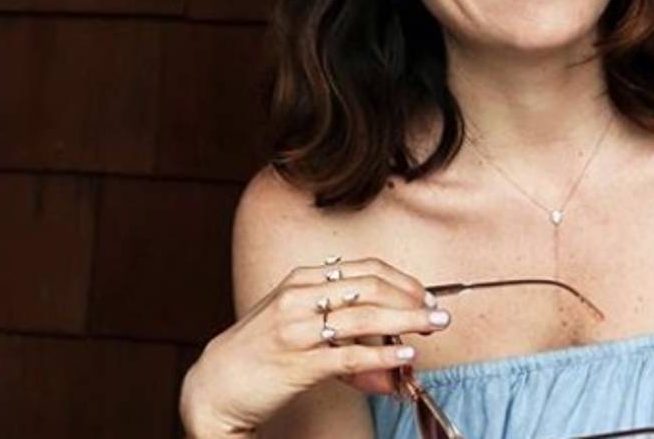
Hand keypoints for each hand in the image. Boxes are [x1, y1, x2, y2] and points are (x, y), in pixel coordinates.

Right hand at [179, 257, 450, 437]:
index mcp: (302, 280)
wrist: (216, 384)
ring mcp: (298, 329)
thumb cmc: (260, 350)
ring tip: (433, 325)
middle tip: (437, 311)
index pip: (364, 269)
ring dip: (407, 320)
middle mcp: (300, 298)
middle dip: (411, 297)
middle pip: (370, 288)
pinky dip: (382, 354)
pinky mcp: (299, 362)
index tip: (425, 293)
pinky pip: (350, 355)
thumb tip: (382, 333)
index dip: (401, 279)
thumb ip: (335, 318)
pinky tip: (404, 355)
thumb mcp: (294, 319)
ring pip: (365, 317)